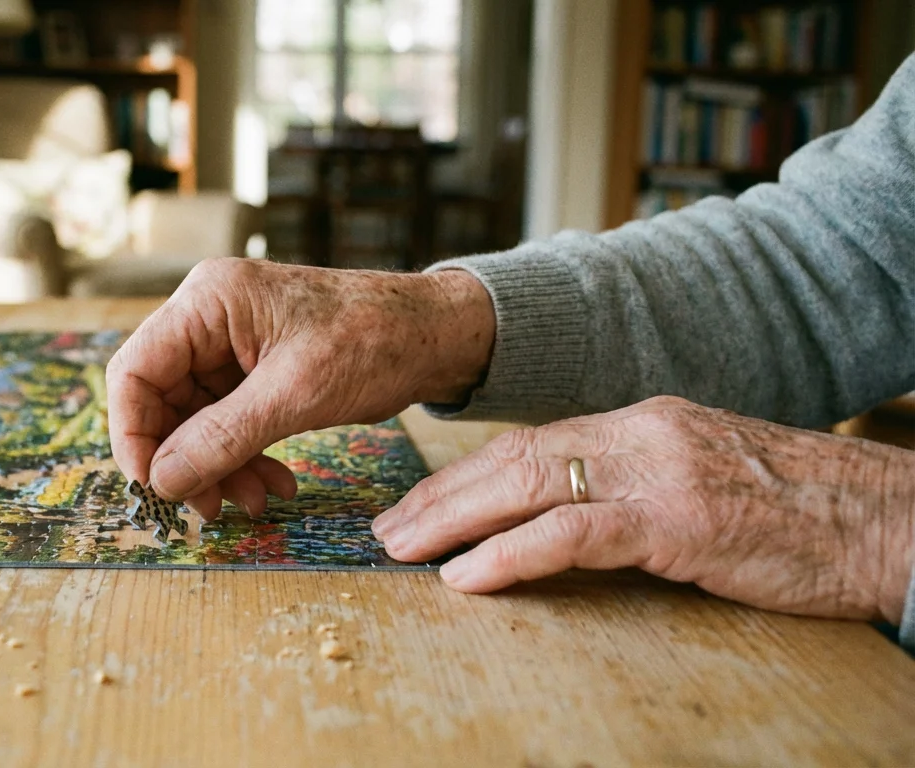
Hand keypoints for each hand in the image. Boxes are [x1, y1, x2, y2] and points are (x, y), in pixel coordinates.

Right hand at [107, 258, 494, 519]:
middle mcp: (209, 317)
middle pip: (160, 401)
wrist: (435, 334)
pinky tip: (273, 483)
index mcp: (208, 301)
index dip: (134, 435)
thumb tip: (163, 480)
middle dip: (184, 459)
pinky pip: (227, 422)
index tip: (155, 486)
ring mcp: (230, 344)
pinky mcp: (254, 369)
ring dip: (218, 466)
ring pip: (194, 419)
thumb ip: (222, 437)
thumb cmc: (374, 340)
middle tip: (209, 507)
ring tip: (255, 501)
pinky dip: (243, 457)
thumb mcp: (295, 394)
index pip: (134, 371)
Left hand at [373, 396, 914, 622]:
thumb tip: (566, 520)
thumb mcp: (703, 482)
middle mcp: (641, 432)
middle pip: (513, 457)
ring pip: (528, 484)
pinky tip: (467, 576)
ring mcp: (658, 470)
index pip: (532, 442)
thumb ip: (635, 487)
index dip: (467, 475)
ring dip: (454, 520)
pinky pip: (572, 532)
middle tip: (386, 530)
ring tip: (403, 550)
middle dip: (442, 495)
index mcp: (643, 422)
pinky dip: (510, 554)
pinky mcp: (677, 518)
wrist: (887, 520)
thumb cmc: (800, 513)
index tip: (421, 505)